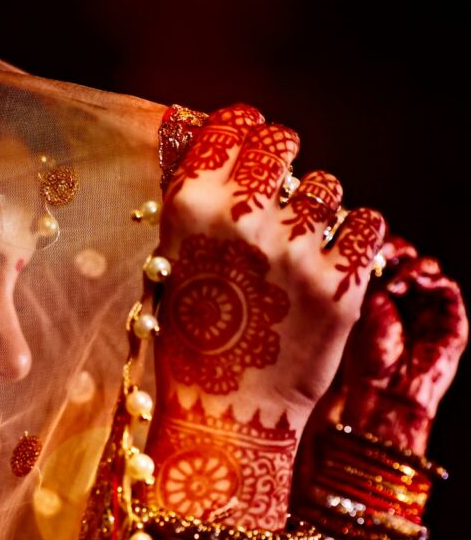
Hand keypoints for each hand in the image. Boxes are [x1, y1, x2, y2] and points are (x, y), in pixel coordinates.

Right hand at [145, 104, 385, 529]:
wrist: (228, 414)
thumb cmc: (190, 339)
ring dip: (315, 207)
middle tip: (277, 189)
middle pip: (282, 142)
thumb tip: (189, 129)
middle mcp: (243, 220)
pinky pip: (367, 225)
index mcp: (190, 209)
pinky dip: (352, 239)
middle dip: (281, 159)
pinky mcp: (341, 283)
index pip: (231, 124)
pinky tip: (329, 263)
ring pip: (328, 186)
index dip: (243, 129)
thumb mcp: (171, 262)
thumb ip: (189, 198)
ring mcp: (296, 251)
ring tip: (298, 246)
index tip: (248, 140)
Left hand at [334, 236, 467, 452]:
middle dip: (395, 250)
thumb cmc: (361, 359)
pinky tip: (412, 282)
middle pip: (407, 258)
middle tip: (381, 253)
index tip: (361, 245)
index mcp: (378, 294)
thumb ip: (361, 282)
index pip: (382, 258)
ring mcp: (429, 308)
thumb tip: (362, 248)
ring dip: (412, 265)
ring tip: (394, 276)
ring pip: (428, 269)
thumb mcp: (354, 313)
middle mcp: (405, 298)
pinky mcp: (451, 320)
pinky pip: (448, 289)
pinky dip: (432, 280)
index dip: (374, 247)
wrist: (383, 393)